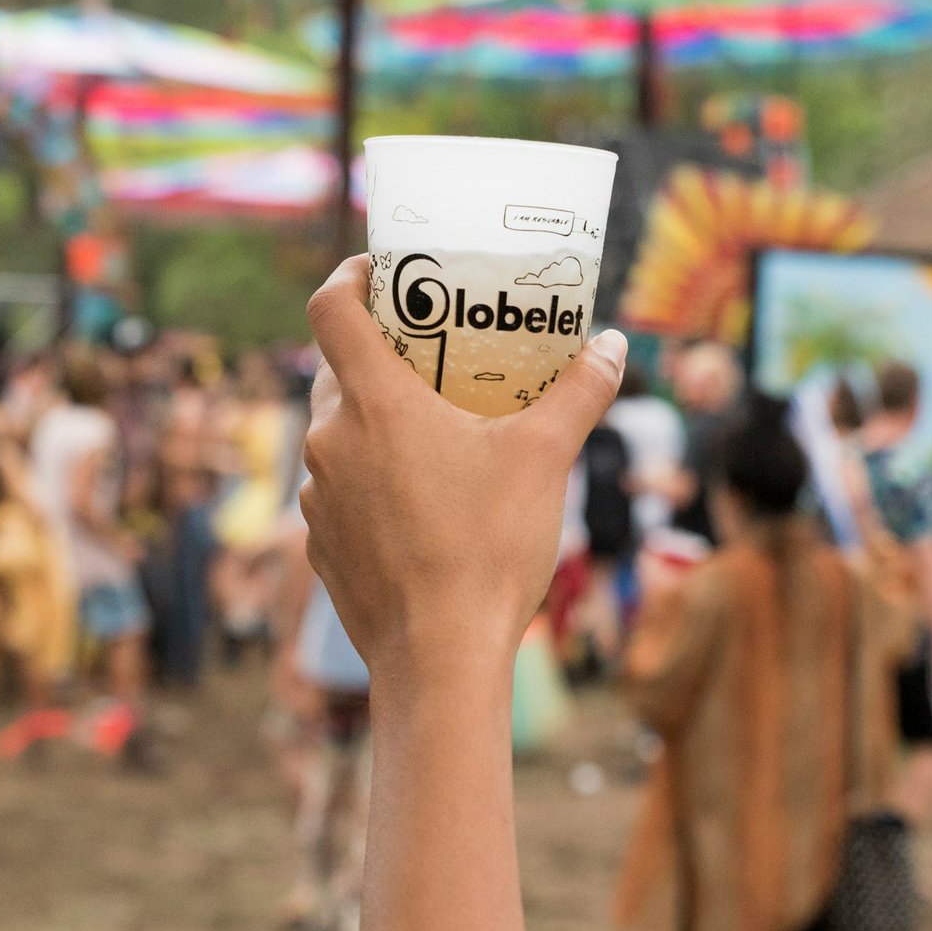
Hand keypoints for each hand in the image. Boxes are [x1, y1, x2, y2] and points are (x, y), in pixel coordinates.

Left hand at [301, 255, 626, 687]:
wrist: (439, 660)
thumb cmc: (487, 549)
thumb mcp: (545, 458)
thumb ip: (579, 393)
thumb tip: (613, 348)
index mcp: (372, 402)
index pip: (328, 306)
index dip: (349, 276)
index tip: (381, 270)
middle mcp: (329, 441)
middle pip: (339, 371)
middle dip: (383, 357)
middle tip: (438, 356)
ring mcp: (318, 497)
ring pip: (340, 435)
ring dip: (379, 424)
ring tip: (440, 432)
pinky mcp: (322, 546)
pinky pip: (343, 491)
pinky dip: (375, 481)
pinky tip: (425, 502)